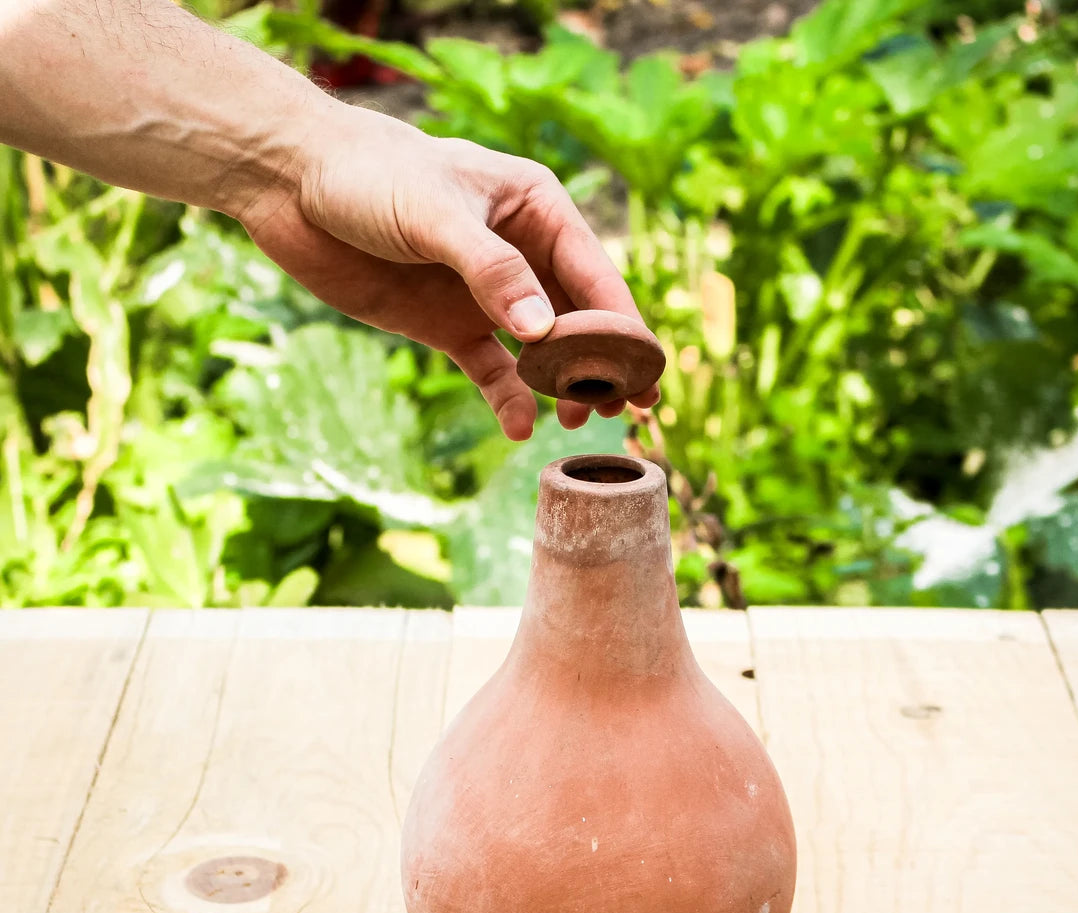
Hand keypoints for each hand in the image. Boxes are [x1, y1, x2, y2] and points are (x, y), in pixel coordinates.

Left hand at [239, 108, 659, 440]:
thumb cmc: (369, 176)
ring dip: (561, 385)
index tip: (644, 372)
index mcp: (535, 210)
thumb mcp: (435, 215)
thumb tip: (543, 333)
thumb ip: (492, 272)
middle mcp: (521, 254)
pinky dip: (508, 400)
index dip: (622, 326)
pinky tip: (521, 428)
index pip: (594, 274)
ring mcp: (485, 295)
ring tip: (575, 419)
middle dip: (601, 364)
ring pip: (541, 350)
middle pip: (578, 319)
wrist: (291, 186)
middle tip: (623, 408)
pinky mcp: (448, 326)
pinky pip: (491, 371)